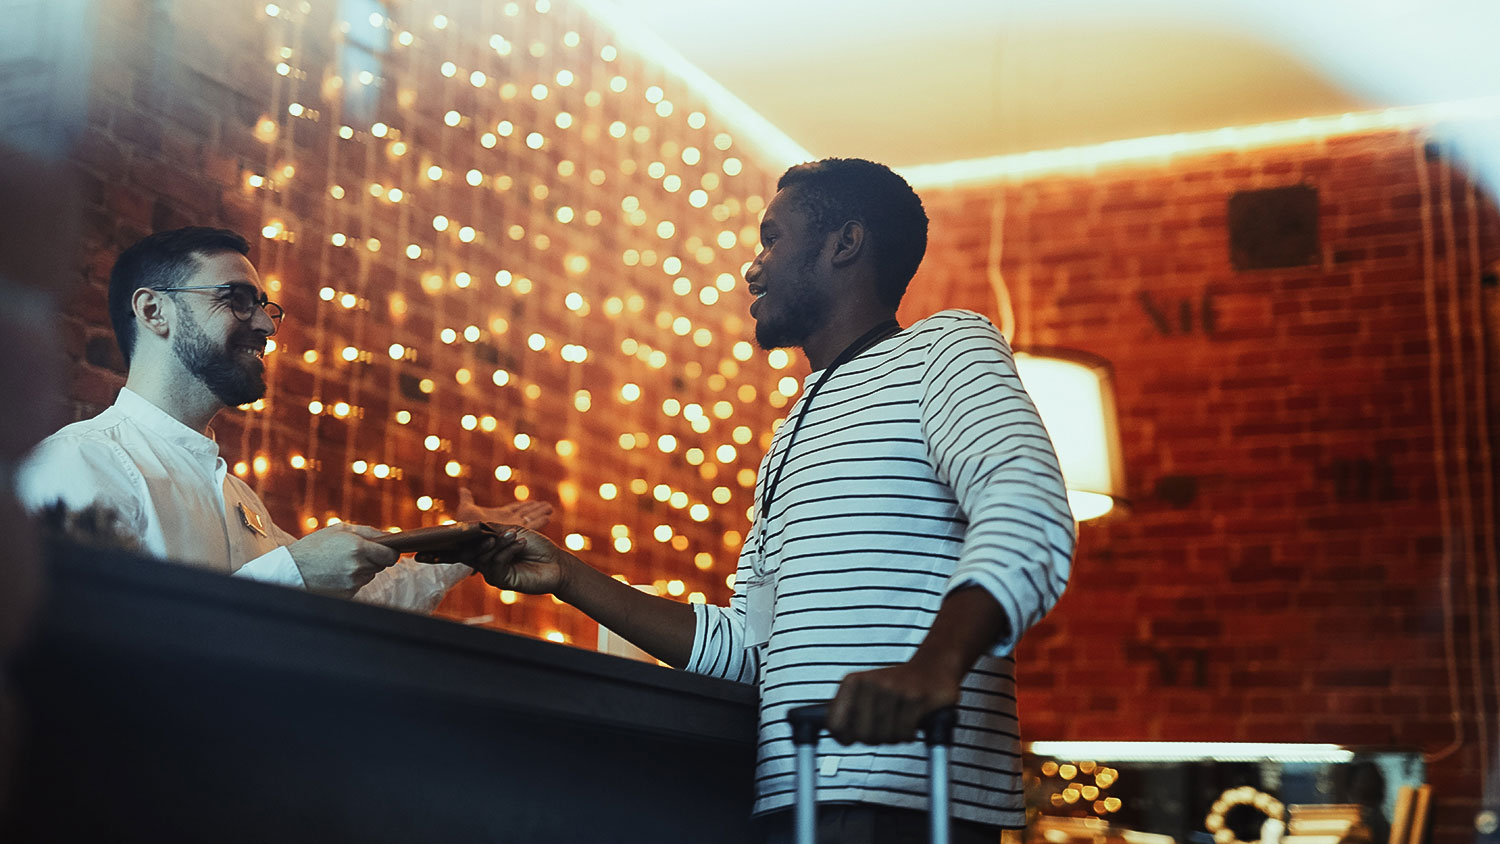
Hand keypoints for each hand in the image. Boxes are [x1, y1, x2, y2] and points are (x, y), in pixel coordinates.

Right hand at [286, 523, 399, 596]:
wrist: (291, 570)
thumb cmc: (315, 546)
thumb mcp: (340, 530)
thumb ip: (368, 531)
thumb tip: (392, 536)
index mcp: (358, 548)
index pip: (391, 555)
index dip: (390, 552)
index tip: (386, 550)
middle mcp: (358, 567)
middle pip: (382, 565)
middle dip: (374, 559)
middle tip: (355, 553)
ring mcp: (353, 583)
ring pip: (370, 575)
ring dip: (362, 569)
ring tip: (341, 563)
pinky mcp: (348, 595)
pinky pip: (359, 585)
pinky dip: (352, 580)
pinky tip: (336, 574)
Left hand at [455, 488, 552, 530]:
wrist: (467, 542)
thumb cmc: (464, 528)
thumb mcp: (466, 510)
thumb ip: (467, 500)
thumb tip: (463, 489)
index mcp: (499, 517)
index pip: (515, 509)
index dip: (525, 506)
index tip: (534, 502)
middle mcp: (508, 523)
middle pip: (526, 513)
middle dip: (536, 509)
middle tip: (547, 505)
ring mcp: (513, 527)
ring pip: (530, 517)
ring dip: (540, 511)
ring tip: (550, 507)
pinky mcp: (517, 533)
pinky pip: (531, 525)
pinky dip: (540, 520)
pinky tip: (549, 516)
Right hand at [456, 526, 574, 595]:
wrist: (555, 562)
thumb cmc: (537, 545)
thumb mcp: (514, 530)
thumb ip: (493, 528)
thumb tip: (475, 524)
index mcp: (489, 550)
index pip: (470, 543)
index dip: (468, 535)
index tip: (472, 524)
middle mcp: (487, 563)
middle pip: (471, 552)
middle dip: (481, 540)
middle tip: (492, 533)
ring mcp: (493, 572)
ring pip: (483, 557)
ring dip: (499, 543)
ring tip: (514, 534)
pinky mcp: (501, 581)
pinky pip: (496, 564)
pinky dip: (507, 551)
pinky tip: (520, 543)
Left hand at [825, 656, 962, 744]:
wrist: (933, 664)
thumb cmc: (896, 684)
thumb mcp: (864, 690)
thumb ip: (845, 710)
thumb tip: (837, 735)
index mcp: (852, 682)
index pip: (834, 724)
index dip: (845, 738)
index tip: (854, 738)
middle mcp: (871, 683)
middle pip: (863, 735)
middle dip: (875, 739)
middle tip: (884, 731)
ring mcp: (894, 689)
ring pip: (885, 736)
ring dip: (894, 738)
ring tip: (899, 725)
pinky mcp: (916, 698)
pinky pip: (905, 733)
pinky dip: (908, 735)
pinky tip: (911, 726)